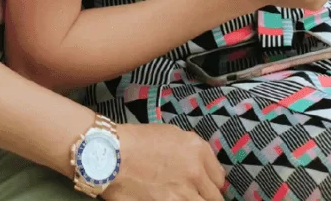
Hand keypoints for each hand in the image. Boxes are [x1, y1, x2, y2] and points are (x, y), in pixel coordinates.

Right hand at [109, 124, 224, 200]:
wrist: (111, 155)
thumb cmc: (136, 140)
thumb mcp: (170, 135)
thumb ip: (191, 152)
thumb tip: (200, 168)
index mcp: (197, 150)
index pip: (219, 178)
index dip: (211, 184)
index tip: (205, 187)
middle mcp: (195, 173)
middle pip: (215, 198)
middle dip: (206, 198)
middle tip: (194, 195)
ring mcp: (183, 195)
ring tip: (180, 197)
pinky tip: (168, 198)